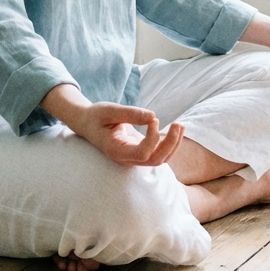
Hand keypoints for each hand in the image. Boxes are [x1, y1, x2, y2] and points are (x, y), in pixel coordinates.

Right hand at [67, 102, 183, 166]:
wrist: (88, 124)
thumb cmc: (96, 116)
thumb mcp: (109, 110)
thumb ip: (130, 113)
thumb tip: (153, 116)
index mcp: (116, 150)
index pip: (142, 154)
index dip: (153, 139)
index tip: (154, 119)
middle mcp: (126, 158)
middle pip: (155, 160)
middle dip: (170, 144)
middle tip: (178, 124)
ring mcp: (134, 158)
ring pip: (160, 159)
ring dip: (174, 144)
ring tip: (180, 125)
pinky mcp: (140, 152)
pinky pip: (159, 153)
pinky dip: (170, 142)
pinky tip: (176, 128)